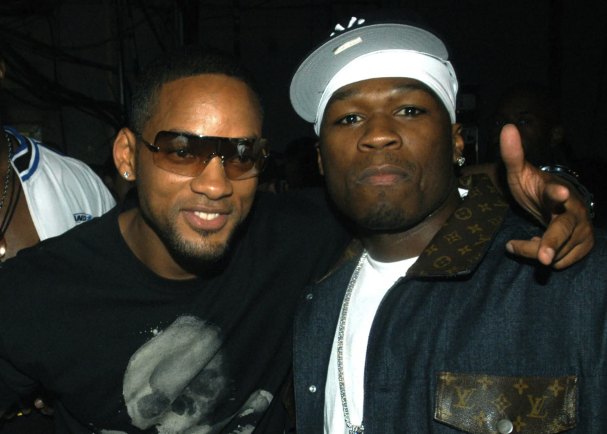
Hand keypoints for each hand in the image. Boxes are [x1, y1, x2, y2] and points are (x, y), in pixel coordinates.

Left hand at [499, 124, 593, 268]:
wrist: (558, 205)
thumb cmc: (536, 189)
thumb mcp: (521, 173)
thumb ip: (513, 155)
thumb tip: (507, 128)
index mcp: (555, 191)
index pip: (555, 192)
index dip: (557, 192)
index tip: (561, 192)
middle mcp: (573, 211)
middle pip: (561, 230)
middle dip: (552, 243)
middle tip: (544, 258)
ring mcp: (582, 230)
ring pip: (554, 252)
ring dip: (534, 250)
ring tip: (526, 239)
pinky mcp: (585, 246)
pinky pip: (562, 262)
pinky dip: (548, 257)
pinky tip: (543, 246)